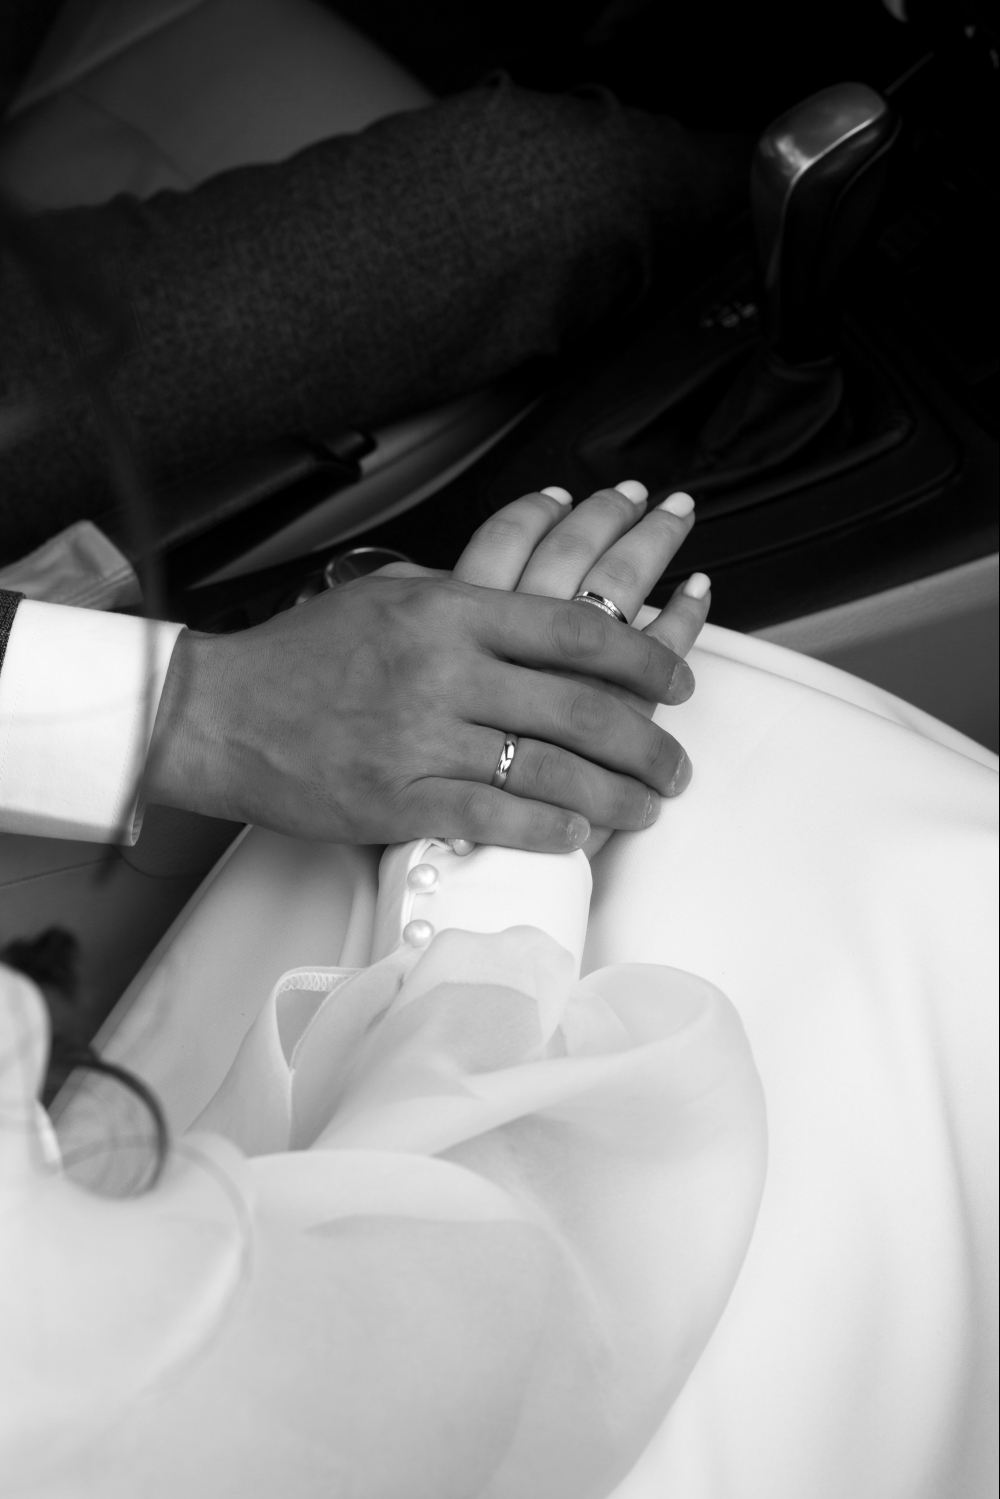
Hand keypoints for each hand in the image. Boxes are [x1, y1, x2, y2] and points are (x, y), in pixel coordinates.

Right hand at [142, 569, 695, 852]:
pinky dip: (549, 828)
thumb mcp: (387, 595)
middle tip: (676, 762)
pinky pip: (495, 815)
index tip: (674, 678)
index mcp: (448, 613)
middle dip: (646, 740)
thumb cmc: (302, 655)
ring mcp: (422, 739)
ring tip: (648, 806)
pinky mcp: (398, 800)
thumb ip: (465, 593)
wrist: (221, 715)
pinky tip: (582, 833)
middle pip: (578, 705)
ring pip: (548, 769)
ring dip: (615, 793)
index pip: (573, 628)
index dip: (641, 656)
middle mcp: (444, 673)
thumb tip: (533, 582)